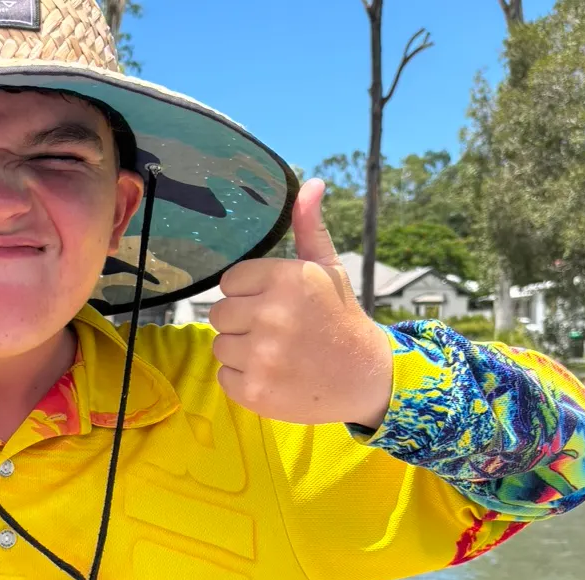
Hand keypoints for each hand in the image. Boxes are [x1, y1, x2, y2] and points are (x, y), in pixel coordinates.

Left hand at [211, 179, 393, 429]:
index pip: (229, 282)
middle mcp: (271, 315)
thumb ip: (309, 229)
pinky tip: (272, 375)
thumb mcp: (329, 269)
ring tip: (275, 354)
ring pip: (220, 346)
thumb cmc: (340, 318)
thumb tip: (310, 184)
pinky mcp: (255, 391)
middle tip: (274, 332)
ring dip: (241, 352)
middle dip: (241, 323)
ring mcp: (262, 356)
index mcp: (285, 279)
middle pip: (219, 314)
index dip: (247, 294)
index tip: (272, 304)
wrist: (364, 376)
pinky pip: (224, 377)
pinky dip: (243, 380)